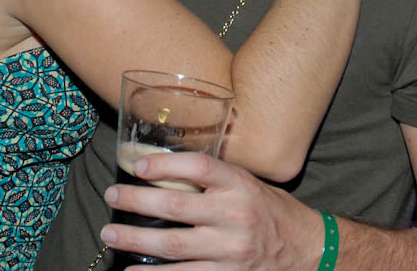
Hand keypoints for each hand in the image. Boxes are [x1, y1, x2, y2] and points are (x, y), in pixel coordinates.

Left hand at [101, 152, 320, 269]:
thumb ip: (213, 178)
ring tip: (110, 234)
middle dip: (136, 202)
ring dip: (135, 240)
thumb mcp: (247, 182)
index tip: (137, 166)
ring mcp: (230, 250)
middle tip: (112, 196)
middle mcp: (234, 215)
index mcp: (239, 184)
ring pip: (173, 245)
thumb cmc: (270, 209)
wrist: (306, 248)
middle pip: (175, 208)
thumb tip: (164, 170)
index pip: (197, 167)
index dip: (164, 166)